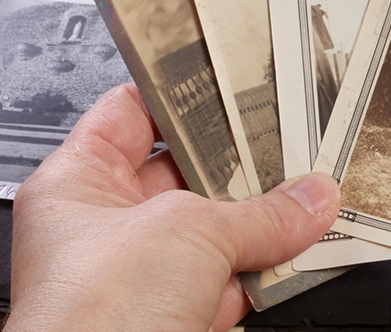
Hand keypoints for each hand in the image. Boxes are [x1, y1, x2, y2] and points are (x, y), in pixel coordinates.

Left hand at [6, 84, 339, 331]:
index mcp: (79, 184)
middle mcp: (106, 227)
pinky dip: (268, 268)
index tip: (233, 82)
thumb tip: (311, 198)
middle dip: (242, 163)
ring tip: (309, 193)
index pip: (132, 113)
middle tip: (289, 143)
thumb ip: (261, 212)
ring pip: (216, 230)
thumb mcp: (190, 233)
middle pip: (188, 173)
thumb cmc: (91, 318)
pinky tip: (303, 247)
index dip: (183, 94)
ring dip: (264, 220)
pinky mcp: (177, 315)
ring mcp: (143, 274)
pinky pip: (234, 279)